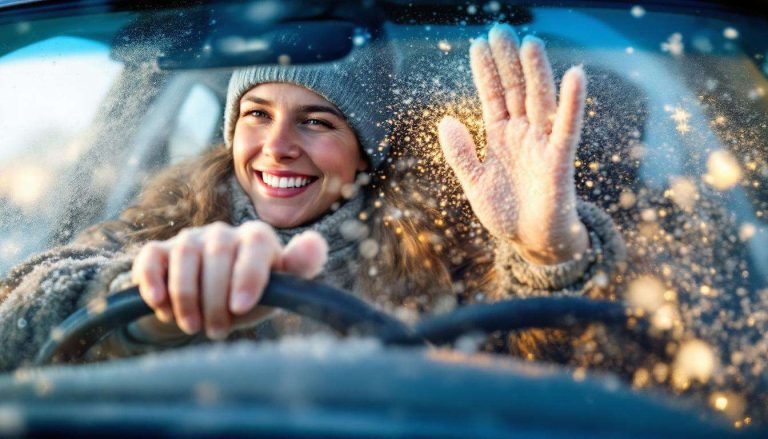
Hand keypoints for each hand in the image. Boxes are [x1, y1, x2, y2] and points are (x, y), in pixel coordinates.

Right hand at [131, 221, 327, 339]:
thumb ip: (300, 268)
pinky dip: (153, 281)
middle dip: (216, 297)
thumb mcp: (276, 289)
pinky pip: (151, 258)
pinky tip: (160, 305)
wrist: (206, 306)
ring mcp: (189, 239)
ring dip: (186, 295)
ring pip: (185, 255)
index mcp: (256, 238)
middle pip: (219, 252)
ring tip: (192, 326)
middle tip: (216, 331)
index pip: (256, 244)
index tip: (240, 308)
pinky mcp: (158, 252)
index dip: (248, 275)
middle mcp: (222, 233)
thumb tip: (317, 243)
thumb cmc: (249, 296)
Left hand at [438, 24, 588, 264]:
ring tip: (529, 43)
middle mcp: (522, 134)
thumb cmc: (507, 213)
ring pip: (539, 101)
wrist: (533, 244)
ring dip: (536, 73)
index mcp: (500, 137)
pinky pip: (567, 127)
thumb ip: (461, 154)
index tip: (477, 44)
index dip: (486, 72)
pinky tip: (576, 75)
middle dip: (507, 62)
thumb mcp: (475, 183)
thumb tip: (446, 120)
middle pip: (516, 90)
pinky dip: (571, 103)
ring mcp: (541, 144)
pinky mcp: (560, 160)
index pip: (492, 96)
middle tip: (500, 30)